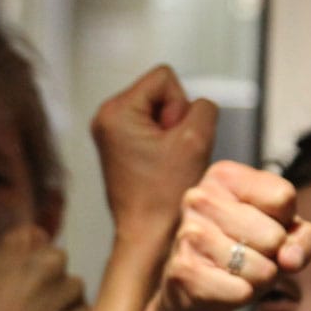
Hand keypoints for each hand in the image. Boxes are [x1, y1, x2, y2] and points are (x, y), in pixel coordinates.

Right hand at [0, 224, 87, 310]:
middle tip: (27, 301)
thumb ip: (13, 249)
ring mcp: (66, 291)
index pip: (36, 237)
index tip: (18, 276)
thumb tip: (40, 235)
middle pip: (56, 259)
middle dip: (48, 275)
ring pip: (73, 285)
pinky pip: (83, 310)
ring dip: (62, 297)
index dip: (27, 256)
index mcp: (20, 246)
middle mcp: (48, 262)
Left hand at [90, 66, 218, 241]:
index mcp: (116, 111)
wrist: (146, 233)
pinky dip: (163, 143)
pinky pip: (151, 127)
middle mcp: (106, 117)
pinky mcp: (118, 145)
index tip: (173, 139)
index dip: (180, 106)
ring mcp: (109, 132)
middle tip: (170, 153)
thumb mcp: (197, 139)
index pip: (164, 77)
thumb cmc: (164, 195)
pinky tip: (161, 165)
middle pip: (160, 92)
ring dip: (171, 133)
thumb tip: (195, 106)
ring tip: (166, 161)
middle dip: (175, 120)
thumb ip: (204, 107)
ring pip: (158, 110)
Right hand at [148, 161, 310, 310]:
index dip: (286, 223)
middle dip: (273, 257)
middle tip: (252, 256)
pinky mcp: (183, 270)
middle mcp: (200, 197)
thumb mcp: (285, 233)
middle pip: (274, 236)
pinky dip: (243, 296)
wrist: (197, 291)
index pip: (284, 197)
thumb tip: (289, 259)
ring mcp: (188, 233)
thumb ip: (304, 238)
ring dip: (260, 279)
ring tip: (240, 273)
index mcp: (224, 176)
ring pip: (260, 267)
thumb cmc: (246, 252)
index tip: (265, 226)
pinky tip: (226, 288)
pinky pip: (240, 291)